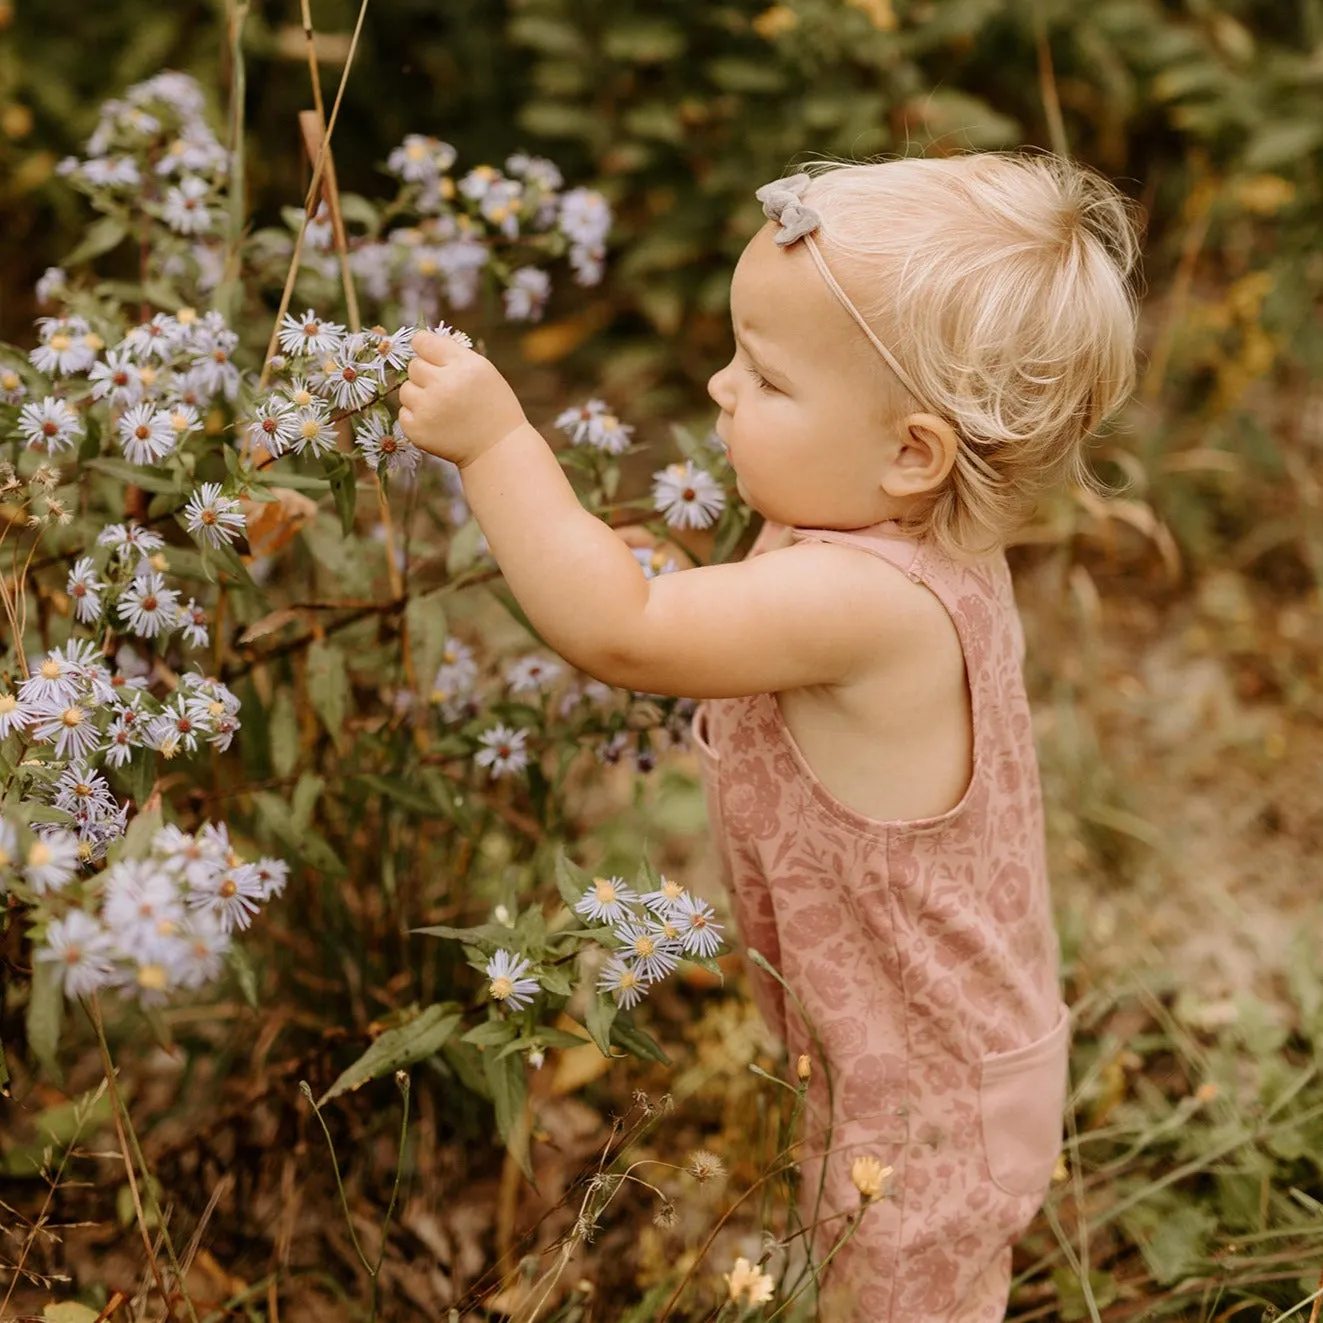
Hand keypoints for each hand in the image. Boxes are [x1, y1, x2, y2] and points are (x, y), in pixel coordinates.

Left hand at [397, 330, 529, 467]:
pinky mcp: (417, 430)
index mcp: (463, 365)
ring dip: (419, 396)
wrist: (497, 449)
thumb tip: (419, 341)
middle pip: (413, 366)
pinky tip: (437, 423)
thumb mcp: (483, 371)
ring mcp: (428, 408)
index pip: (423, 341)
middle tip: (445, 390)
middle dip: (426, 375)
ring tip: (442, 408)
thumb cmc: (492, 406)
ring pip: (405, 389)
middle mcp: (443, 384)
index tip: (429, 355)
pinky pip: (403, 413)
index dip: (425, 347)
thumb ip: (452, 354)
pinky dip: (416, 417)